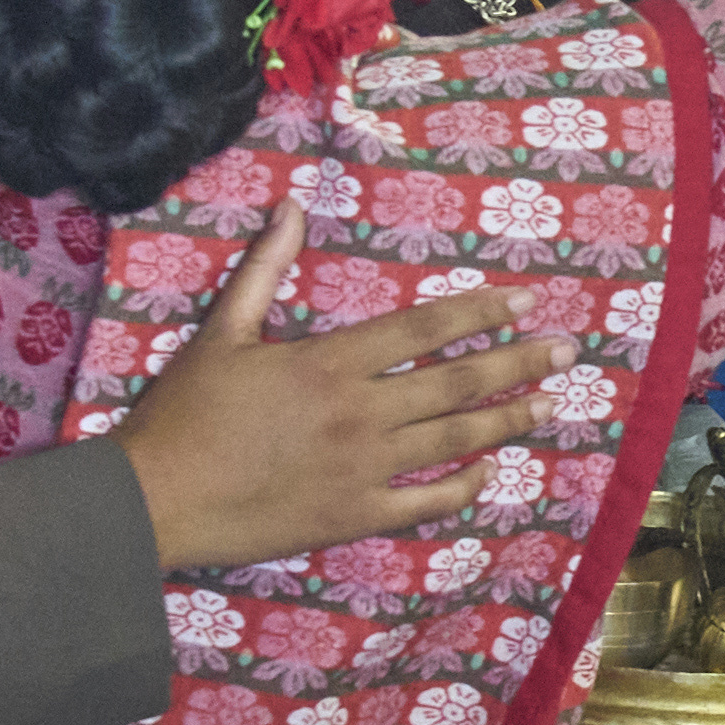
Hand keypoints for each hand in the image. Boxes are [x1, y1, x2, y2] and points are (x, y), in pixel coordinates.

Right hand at [118, 197, 570, 570]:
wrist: (156, 499)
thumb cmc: (184, 414)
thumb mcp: (221, 331)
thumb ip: (264, 270)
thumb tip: (293, 208)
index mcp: (330, 362)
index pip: (424, 328)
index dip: (479, 312)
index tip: (525, 300)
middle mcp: (360, 412)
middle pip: (456, 382)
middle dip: (518, 363)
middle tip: (568, 351)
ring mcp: (363, 469)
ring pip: (453, 439)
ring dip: (507, 420)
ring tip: (549, 404)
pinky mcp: (354, 516)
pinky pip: (425, 502)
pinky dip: (462, 486)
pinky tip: (489, 473)